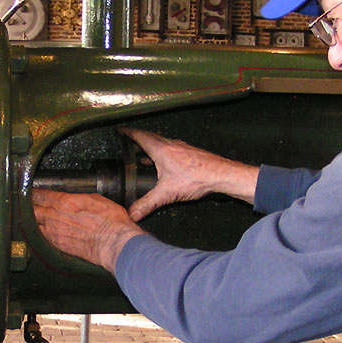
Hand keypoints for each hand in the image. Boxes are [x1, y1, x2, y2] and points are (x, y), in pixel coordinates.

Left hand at [32, 189, 144, 272]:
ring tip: (34, 218)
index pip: (40, 194)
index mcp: (64, 202)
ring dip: (34, 221)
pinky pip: (43, 238)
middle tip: (28, 203)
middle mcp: (55, 217)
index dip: (34, 192)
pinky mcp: (59, 246)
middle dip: (29, 206)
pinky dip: (41, 234)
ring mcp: (55, 233)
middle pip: (32, 210)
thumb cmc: (110, 221)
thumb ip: (78, 198)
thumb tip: (73, 199)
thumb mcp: (96, 199)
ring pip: (34, 225)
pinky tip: (44, 232)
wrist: (114, 243)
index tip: (32, 191)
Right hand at [120, 128, 259, 220]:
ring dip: (151, 146)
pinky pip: (172, 148)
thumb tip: (133, 213)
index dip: (128, 133)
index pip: (140, 136)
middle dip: (138, 139)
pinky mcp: (190, 153)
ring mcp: (181, 148)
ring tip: (143, 154)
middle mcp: (171, 145)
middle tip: (129, 141)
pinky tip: (165, 163)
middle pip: (150, 137)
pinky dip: (163, 152)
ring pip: (162, 143)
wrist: (221, 174)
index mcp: (161, 149)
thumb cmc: (197, 178)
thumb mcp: (167, 193)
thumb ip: (148, 204)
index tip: (120, 130)